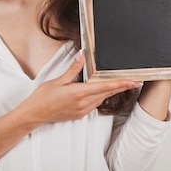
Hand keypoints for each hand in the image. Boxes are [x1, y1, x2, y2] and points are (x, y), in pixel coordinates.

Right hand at [23, 51, 139, 123]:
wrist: (34, 114)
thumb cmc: (43, 97)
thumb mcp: (58, 80)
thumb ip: (73, 69)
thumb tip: (83, 55)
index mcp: (78, 93)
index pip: (105, 87)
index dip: (121, 84)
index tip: (133, 81)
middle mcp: (83, 103)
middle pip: (107, 93)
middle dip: (121, 87)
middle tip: (135, 81)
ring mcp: (82, 110)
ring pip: (101, 99)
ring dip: (110, 91)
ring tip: (120, 83)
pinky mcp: (80, 114)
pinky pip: (94, 104)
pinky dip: (100, 96)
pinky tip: (100, 90)